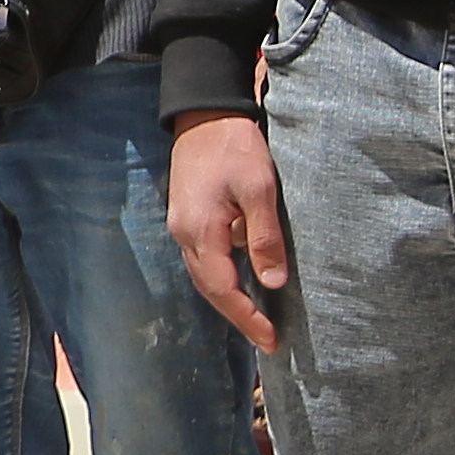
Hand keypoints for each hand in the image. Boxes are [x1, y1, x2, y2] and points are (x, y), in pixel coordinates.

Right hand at [167, 110, 292, 353]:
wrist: (204, 114)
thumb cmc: (235, 147)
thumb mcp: (259, 189)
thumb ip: (264, 237)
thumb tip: (272, 283)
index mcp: (201, 231)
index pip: (224, 289)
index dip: (248, 318)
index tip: (272, 340)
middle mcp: (184, 235)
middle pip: (210, 290)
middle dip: (238, 317)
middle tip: (268, 339)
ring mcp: (181, 227)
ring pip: (204, 277)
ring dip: (229, 300)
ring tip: (256, 319)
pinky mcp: (187, 217)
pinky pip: (203, 260)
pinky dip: (221, 280)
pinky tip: (240, 282)